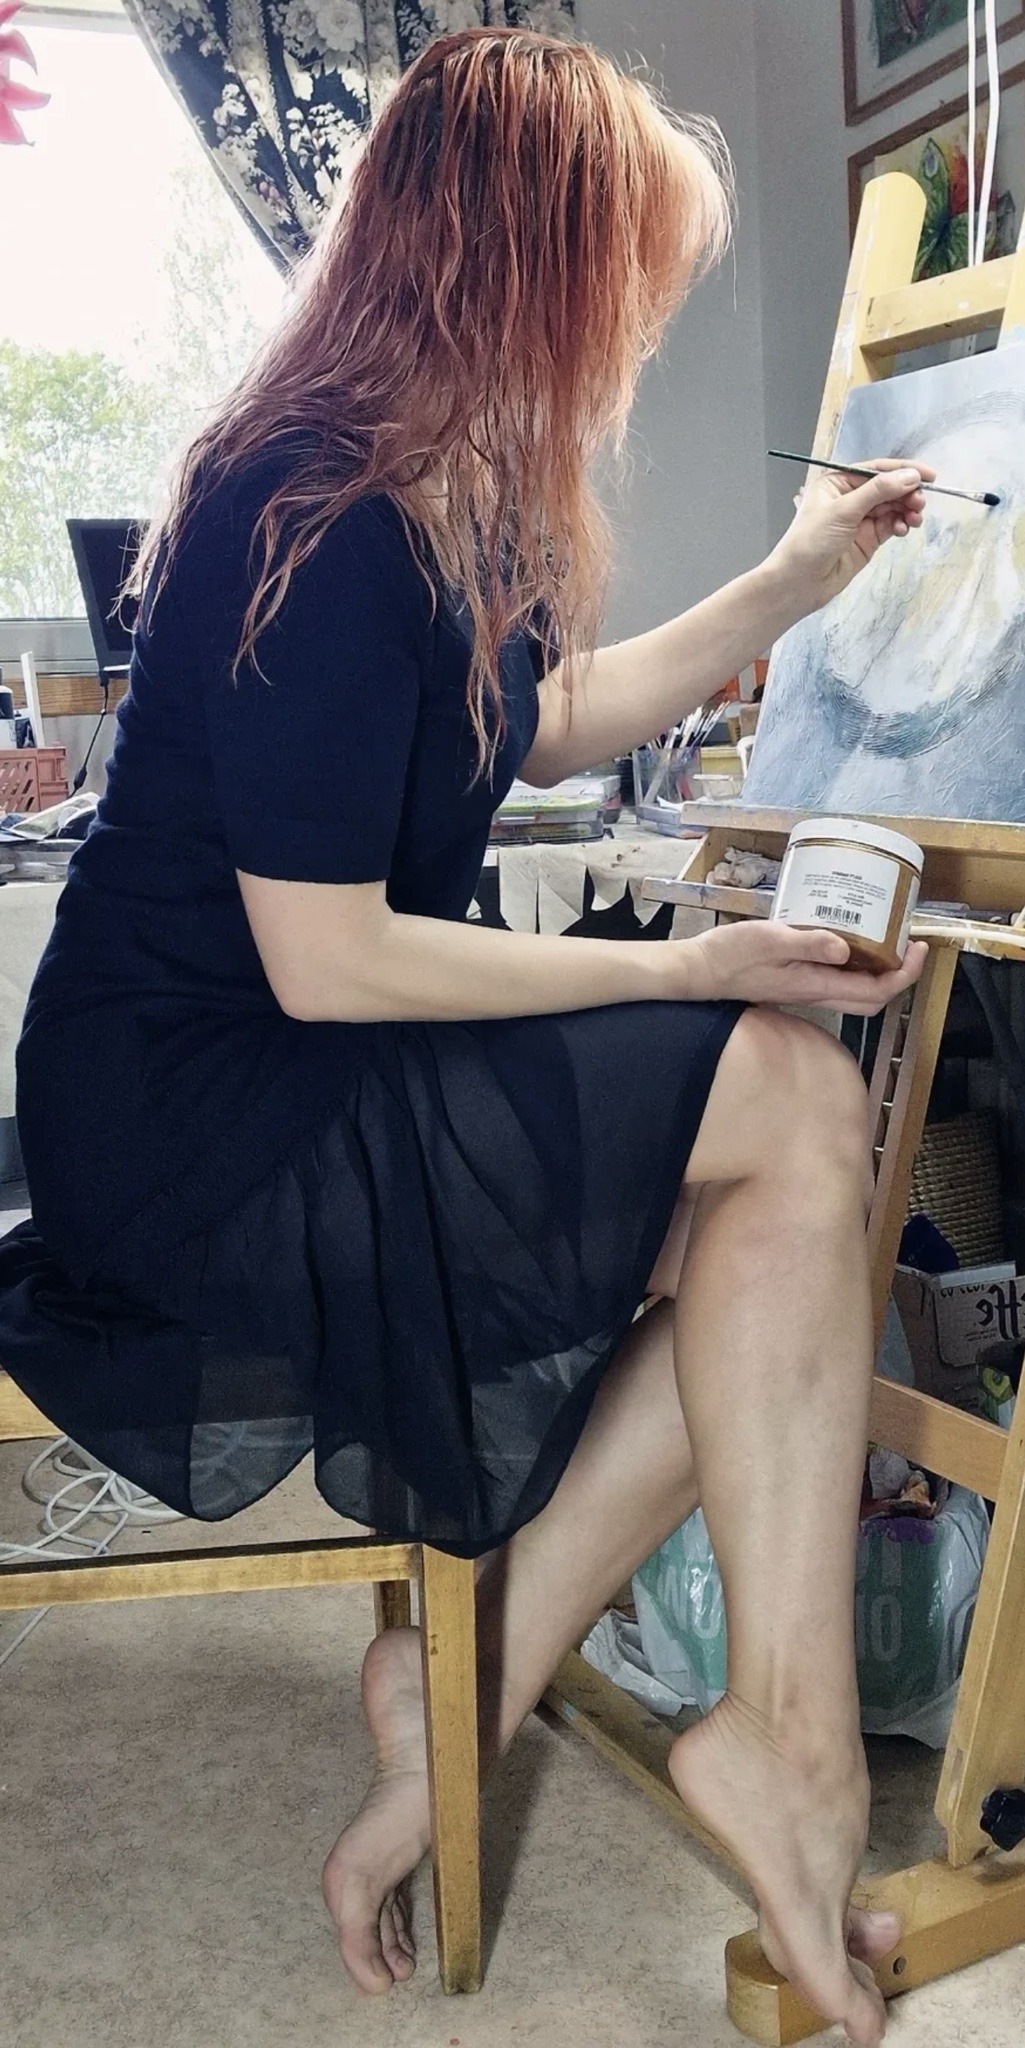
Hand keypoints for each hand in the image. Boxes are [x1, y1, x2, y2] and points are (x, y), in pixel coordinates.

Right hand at [678, 920, 927, 1016]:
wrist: (700, 971)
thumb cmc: (731, 955)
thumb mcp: (770, 940)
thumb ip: (808, 943)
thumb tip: (847, 949)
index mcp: (815, 984)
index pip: (875, 991)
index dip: (904, 974)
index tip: (917, 947)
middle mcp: (816, 992)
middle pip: (872, 998)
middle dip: (899, 975)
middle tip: (909, 945)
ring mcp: (806, 989)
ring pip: (856, 991)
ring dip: (879, 971)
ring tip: (887, 940)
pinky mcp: (796, 981)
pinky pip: (837, 979)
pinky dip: (854, 964)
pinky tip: (848, 938)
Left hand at [768, 457, 934, 614]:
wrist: (799, 583)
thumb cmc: (810, 542)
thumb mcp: (844, 510)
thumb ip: (878, 491)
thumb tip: (910, 476)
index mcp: (838, 481)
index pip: (876, 470)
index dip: (903, 471)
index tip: (928, 475)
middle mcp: (850, 497)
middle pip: (888, 487)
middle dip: (907, 493)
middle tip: (921, 502)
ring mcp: (860, 519)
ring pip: (893, 507)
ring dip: (907, 509)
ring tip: (916, 518)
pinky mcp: (868, 539)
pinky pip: (891, 525)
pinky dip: (901, 525)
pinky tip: (904, 529)